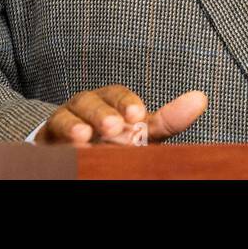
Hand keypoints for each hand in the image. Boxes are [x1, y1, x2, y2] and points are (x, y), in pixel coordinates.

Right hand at [36, 85, 207, 145]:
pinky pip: (49, 135)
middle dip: (102, 113)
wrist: (73, 153)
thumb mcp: (143, 133)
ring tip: (84, 138)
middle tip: (114, 127)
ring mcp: (63, 122)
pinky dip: (59, 140)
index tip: (137, 115)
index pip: (117, 95)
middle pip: (90, 101)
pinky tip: (71, 149)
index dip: (126, 102)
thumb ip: (167, 120)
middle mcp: (86, 106)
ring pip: (65, 115)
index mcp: (110, 102)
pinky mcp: (46, 140)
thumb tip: (201, 98)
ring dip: (75, 125)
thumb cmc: (115, 142)